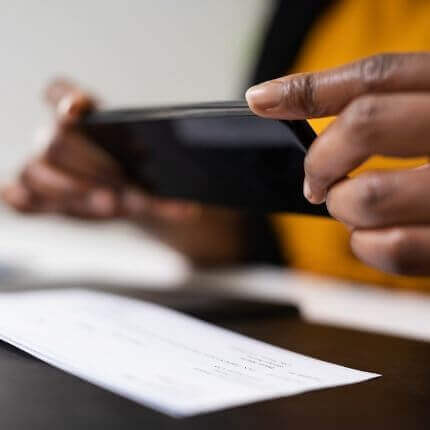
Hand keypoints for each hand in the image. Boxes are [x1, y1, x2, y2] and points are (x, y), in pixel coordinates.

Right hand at [1, 79, 246, 264]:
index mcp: (87, 117)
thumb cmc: (146, 172)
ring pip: (37, 171)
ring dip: (75, 191)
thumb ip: (180, 160)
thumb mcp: (162, 164)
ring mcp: (48, 169)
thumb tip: (219, 163)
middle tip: (119, 191)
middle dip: (89, 167)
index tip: (81, 109)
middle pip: (55, 141)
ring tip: (112, 204)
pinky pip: (18, 196)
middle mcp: (62, 138)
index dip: (65, 97)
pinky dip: (23, 200)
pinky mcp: (42, 198)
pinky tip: (32, 203)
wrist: (133, 197)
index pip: (59, 92)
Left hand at [247, 52, 429, 275]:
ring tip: (353, 208)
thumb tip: (286, 105)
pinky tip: (371, 238)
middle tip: (318, 180)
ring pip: (371, 194)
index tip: (261, 100)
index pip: (376, 76)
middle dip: (323, 159)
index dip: (307, 89)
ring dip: (344, 207)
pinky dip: (364, 247)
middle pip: (365, 124)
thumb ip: (392, 107)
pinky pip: (395, 249)